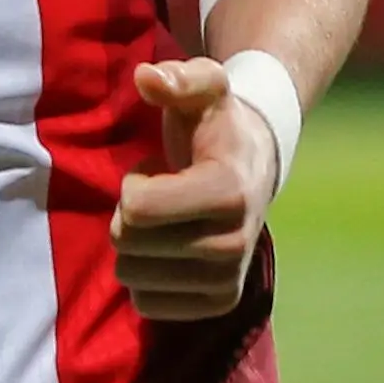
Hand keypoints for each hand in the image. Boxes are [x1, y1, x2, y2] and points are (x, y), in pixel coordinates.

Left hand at [113, 55, 283, 321]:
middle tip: (162, 195)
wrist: (256, 168)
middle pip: (128, 244)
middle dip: (130, 215)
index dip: (133, 185)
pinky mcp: (219, 304)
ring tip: (171, 219)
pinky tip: (176, 245)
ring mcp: (228, 281)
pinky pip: (146, 304)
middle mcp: (234, 244)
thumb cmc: (216, 124)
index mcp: (229, 192)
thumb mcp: (203, 88)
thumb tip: (147, 78)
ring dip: (139, 245)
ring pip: (131, 277)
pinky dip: (149, 275)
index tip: (158, 170)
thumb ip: (178, 78)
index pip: (136, 209)